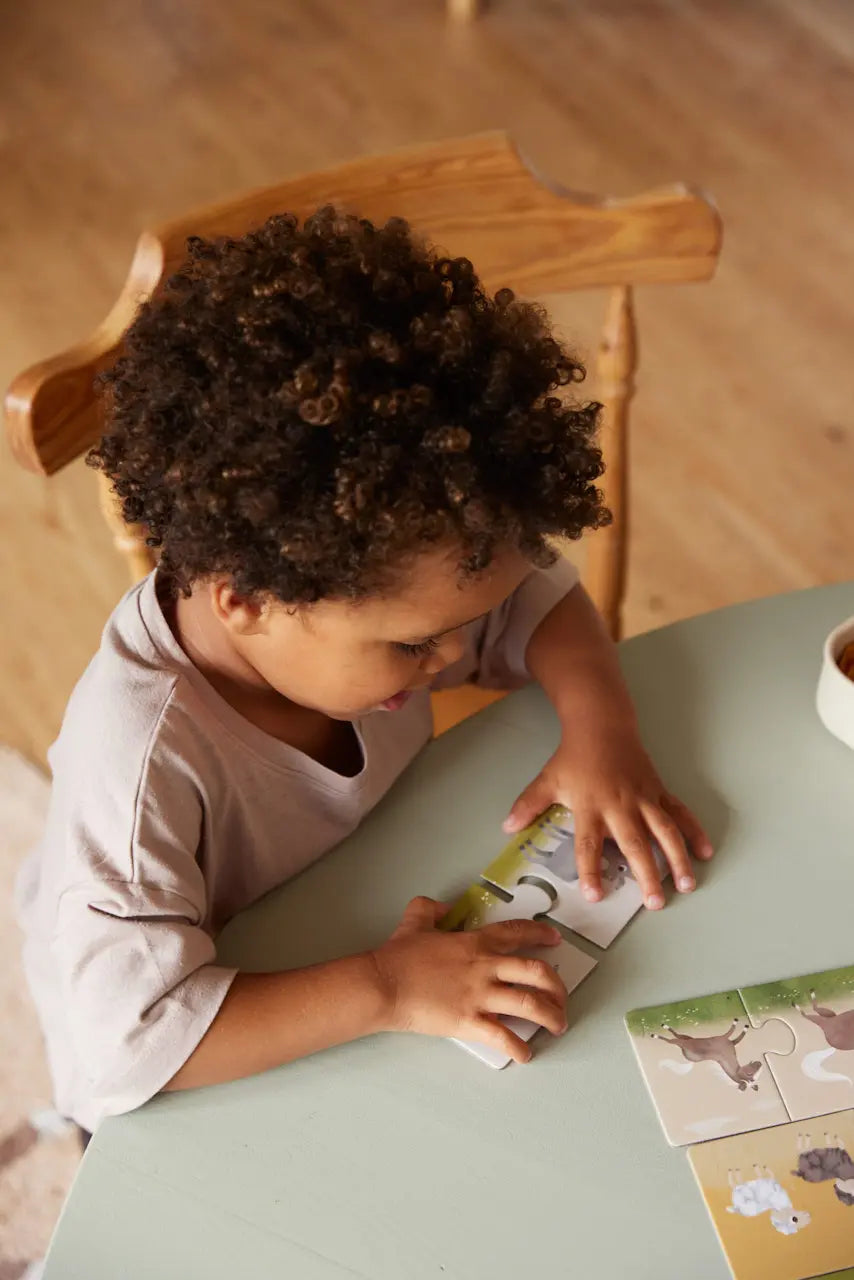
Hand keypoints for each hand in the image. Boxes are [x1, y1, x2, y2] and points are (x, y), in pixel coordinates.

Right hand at [371, 897, 567, 1062]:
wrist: (384, 984)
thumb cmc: (398, 956)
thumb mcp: (416, 919)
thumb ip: (432, 908)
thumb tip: (443, 906)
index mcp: (475, 942)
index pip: (518, 933)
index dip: (541, 935)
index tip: (555, 940)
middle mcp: (485, 968)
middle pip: (537, 972)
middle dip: (558, 985)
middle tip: (562, 995)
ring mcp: (480, 996)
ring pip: (530, 1005)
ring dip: (551, 1016)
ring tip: (558, 1025)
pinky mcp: (470, 1022)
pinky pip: (503, 1037)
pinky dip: (519, 1048)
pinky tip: (525, 1054)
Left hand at [503, 730, 713, 909]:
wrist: (602, 725)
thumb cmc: (574, 756)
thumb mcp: (547, 780)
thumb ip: (528, 805)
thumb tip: (506, 826)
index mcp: (590, 807)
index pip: (588, 845)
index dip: (591, 870)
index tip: (595, 895)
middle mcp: (620, 806)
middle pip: (634, 844)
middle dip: (646, 874)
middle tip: (655, 903)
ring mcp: (643, 799)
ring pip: (665, 832)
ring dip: (677, 859)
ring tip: (687, 885)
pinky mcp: (659, 791)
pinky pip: (680, 813)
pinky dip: (695, 831)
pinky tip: (705, 851)